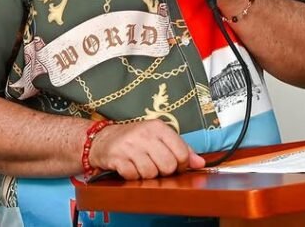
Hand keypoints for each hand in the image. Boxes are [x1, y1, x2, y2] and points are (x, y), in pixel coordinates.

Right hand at [87, 120, 204, 179]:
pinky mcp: (117, 158)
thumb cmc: (136, 139)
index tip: (175, 165)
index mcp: (158, 127)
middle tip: (156, 165)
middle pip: (168, 166)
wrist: (104, 139)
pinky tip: (130, 167)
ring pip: (151, 173)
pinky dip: (133, 176)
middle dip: (164, 171)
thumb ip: (181, 149)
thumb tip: (200, 163)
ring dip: (147, 174)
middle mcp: (144, 134)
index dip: (181, 165)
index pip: (181, 153)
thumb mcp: (159, 138)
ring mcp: (130, 146)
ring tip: (141, 165)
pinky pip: (134, 176)